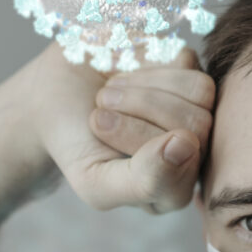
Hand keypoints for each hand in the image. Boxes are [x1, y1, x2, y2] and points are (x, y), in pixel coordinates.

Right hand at [27, 41, 215, 213]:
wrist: (52, 95)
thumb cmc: (74, 144)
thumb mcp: (96, 181)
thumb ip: (144, 182)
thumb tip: (188, 147)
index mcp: (173, 188)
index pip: (185, 167)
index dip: (140, 140)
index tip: (99, 125)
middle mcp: (193, 150)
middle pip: (197, 127)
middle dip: (139, 112)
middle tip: (101, 110)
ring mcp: (195, 108)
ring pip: (200, 94)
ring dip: (143, 90)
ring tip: (109, 94)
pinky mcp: (189, 72)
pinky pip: (187, 64)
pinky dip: (147, 67)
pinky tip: (125, 76)